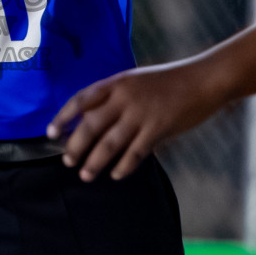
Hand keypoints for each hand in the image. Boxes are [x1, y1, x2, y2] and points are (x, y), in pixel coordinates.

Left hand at [46, 61, 231, 181]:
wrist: (204, 79)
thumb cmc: (170, 81)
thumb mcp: (137, 80)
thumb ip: (116, 97)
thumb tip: (92, 120)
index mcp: (117, 82)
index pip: (81, 99)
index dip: (64, 117)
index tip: (51, 132)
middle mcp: (125, 97)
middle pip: (91, 125)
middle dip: (75, 145)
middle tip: (68, 161)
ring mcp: (142, 113)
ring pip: (110, 143)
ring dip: (95, 162)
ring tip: (85, 175)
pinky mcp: (159, 128)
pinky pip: (135, 153)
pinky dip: (123, 166)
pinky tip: (116, 175)